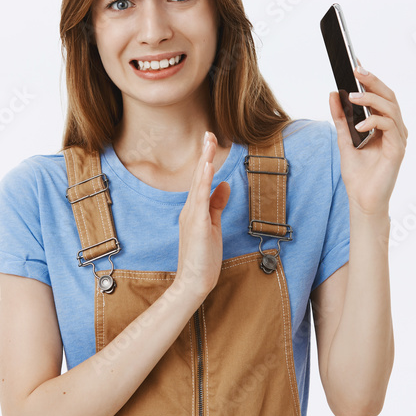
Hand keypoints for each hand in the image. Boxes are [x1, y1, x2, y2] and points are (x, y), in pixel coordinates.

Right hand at [175, 132, 230, 299]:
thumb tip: (225, 184)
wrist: (193, 282)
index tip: (210, 142)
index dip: (206, 160)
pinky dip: (204, 183)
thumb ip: (217, 204)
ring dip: (204, 163)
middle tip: (209, 134)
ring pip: (199, 184)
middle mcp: (190, 210)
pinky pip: (200, 200)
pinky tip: (208, 169)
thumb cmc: (202, 258)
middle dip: (204, 155)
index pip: (201, 180)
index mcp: (194, 210)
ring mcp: (192, 217)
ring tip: (208, 144)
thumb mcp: (213, 225)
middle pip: (198, 177)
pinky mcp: (197, 225)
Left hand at [327, 61, 406, 216]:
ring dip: (371, 100)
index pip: (380, 96)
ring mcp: (398, 139)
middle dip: (373, 81)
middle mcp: (395, 129)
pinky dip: (374, 122)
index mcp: (384, 125)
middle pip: (389, 97)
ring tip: (353, 97)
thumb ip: (340, 118)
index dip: (371, 79)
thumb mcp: (344, 140)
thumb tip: (333, 94)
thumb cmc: (357, 174)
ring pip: (391, 108)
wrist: (362, 200)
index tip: (356, 63)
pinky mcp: (398, 150)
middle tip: (357, 70)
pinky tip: (359, 125)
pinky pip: (389, 127)